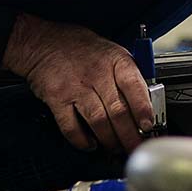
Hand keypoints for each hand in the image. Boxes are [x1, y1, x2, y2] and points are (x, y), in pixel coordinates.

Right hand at [2, 15, 155, 152]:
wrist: (42, 42)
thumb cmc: (80, 47)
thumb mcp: (111, 51)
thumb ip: (127, 76)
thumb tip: (145, 104)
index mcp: (115, 60)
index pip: (134, 86)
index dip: (143, 109)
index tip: (148, 126)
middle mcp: (97, 73)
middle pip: (118, 111)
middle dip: (130, 135)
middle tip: (135, 147)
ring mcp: (76, 87)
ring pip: (98, 121)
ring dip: (109, 140)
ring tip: (116, 148)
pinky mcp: (57, 98)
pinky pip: (71, 126)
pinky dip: (81, 140)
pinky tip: (90, 144)